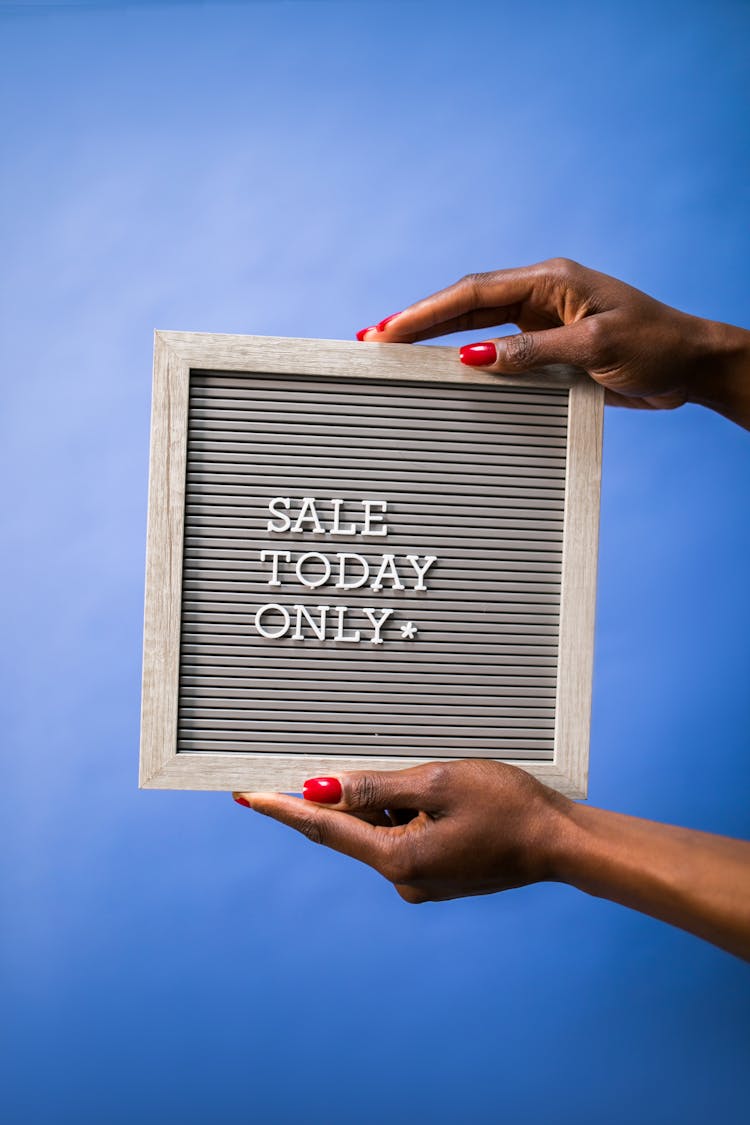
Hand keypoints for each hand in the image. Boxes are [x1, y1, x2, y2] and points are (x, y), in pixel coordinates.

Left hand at [234, 760, 571, 902]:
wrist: (561, 842)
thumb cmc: (508, 806)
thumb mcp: (438, 783)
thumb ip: (377, 786)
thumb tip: (320, 789)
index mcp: (398, 858)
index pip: (323, 828)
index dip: (282, 808)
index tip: (245, 794)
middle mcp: (403, 878)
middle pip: (353, 828)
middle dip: (343, 795)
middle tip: (338, 760)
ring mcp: (422, 879)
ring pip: (382, 829)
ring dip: (385, 801)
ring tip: (435, 778)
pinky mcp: (438, 873)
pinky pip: (405, 836)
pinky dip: (405, 812)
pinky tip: (437, 794)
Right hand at [357, 258, 749, 427]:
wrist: (690, 365)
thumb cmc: (655, 344)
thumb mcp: (594, 348)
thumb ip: (532, 352)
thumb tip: (474, 357)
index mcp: (551, 281)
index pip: (473, 292)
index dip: (426, 311)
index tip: (388, 329)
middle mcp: (541, 296)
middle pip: (465, 306)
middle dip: (418, 321)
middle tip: (373, 339)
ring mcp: (543, 322)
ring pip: (476, 327)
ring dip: (436, 339)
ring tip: (393, 352)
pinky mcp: (549, 348)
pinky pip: (498, 352)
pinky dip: (467, 360)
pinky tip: (443, 370)